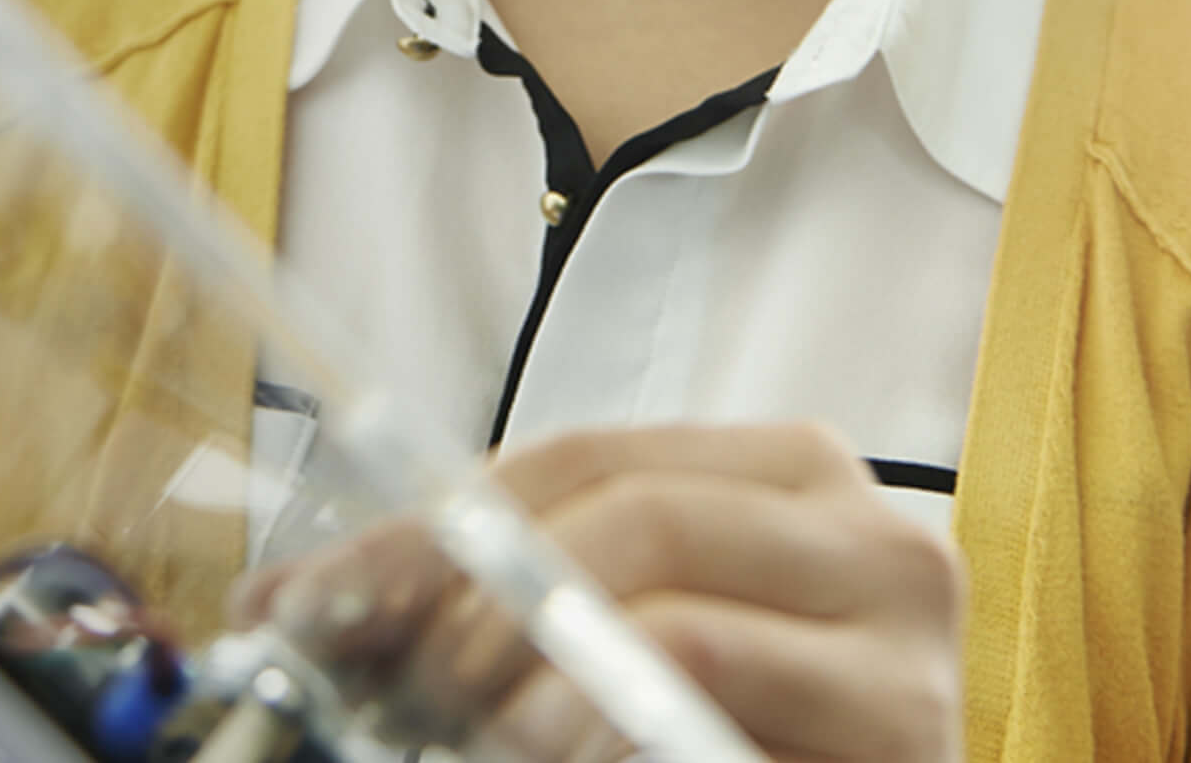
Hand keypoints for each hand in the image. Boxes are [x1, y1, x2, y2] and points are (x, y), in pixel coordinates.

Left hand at [242, 423, 963, 762]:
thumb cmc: (747, 731)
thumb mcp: (619, 644)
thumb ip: (497, 603)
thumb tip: (282, 606)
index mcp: (790, 478)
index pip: (580, 456)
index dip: (434, 524)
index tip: (321, 600)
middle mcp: (870, 529)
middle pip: (625, 510)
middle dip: (479, 597)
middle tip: (406, 683)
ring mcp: (902, 634)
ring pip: (668, 604)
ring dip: (530, 673)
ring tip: (469, 730)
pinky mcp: (908, 730)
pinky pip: (708, 680)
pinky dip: (597, 717)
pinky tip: (548, 745)